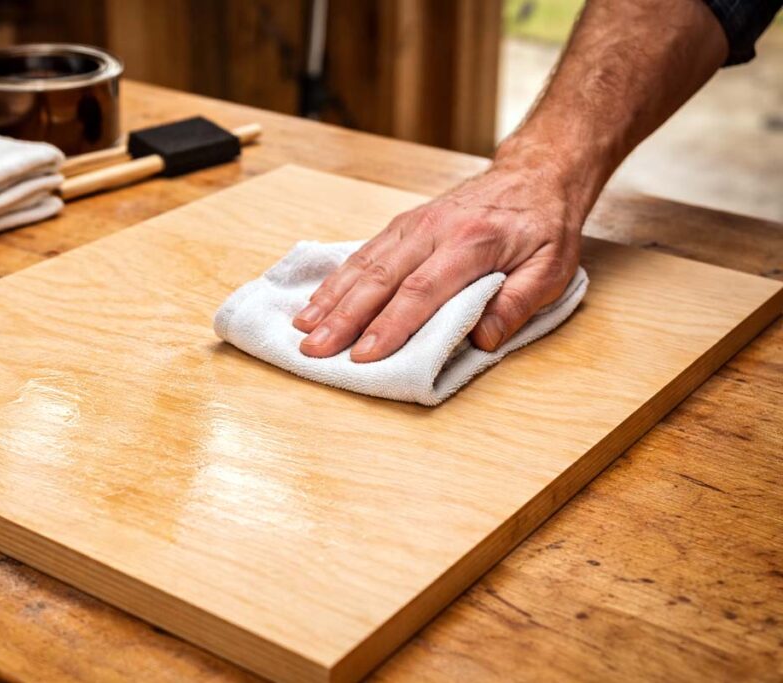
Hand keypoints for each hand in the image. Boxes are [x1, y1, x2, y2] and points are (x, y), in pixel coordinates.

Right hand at [292, 160, 586, 360]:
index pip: (422, 291)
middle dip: (344, 317)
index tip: (365, 355)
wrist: (536, 173)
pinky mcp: (403, 224)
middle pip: (381, 278)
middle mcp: (435, 229)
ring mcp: (414, 224)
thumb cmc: (545, 227)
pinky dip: (337, 278)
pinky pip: (364, 252)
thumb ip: (519, 303)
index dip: (391, 326)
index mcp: (473, 243)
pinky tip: (317, 300)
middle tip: (315, 349)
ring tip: (303, 328)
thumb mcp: (553, 269)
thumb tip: (482, 340)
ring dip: (331, 298)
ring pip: (364, 263)